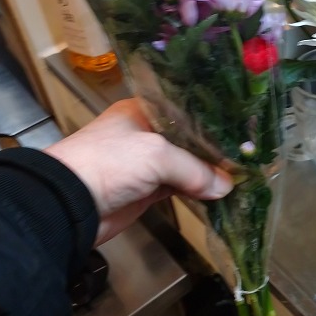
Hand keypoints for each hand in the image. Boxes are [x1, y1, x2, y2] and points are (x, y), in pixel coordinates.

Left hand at [45, 98, 232, 244]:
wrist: (68, 205)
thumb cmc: (108, 163)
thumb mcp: (156, 155)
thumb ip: (194, 169)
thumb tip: (225, 187)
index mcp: (143, 111)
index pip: (187, 111)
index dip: (213, 122)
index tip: (241, 130)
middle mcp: (145, 133)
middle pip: (189, 140)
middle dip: (214, 150)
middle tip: (248, 155)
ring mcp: (145, 163)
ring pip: (185, 165)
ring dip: (208, 173)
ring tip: (240, 175)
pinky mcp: (145, 190)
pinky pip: (178, 187)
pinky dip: (196, 191)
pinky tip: (218, 193)